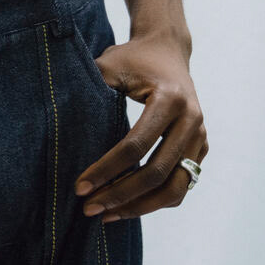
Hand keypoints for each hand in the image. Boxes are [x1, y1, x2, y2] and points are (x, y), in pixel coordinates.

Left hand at [73, 28, 206, 221]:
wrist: (167, 49)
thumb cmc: (133, 58)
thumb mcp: (110, 65)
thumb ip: (92, 91)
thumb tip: (63, 129)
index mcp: (170, 99)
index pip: (136, 145)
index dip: (106, 169)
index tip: (80, 187)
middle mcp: (191, 120)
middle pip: (156, 173)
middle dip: (120, 195)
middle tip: (89, 209)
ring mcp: (200, 136)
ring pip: (174, 189)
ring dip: (140, 207)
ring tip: (107, 215)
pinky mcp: (201, 147)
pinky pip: (181, 185)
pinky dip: (156, 200)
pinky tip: (128, 204)